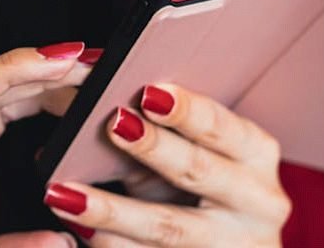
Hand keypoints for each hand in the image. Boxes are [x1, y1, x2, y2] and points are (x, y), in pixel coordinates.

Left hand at [43, 84, 291, 246]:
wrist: (226, 247)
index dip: (187, 110)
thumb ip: (161, 131)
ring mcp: (235, 245)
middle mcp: (258, 201)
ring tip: (65, 194)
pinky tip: (78, 233)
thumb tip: (98, 104)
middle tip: (113, 124)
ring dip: (112, 211)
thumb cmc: (203, 186)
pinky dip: (111, 245)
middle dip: (153, 147)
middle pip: (198, 172)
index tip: (149, 92)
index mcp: (256, 153)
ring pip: (166, 228)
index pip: (222, 126)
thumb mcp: (193, 153)